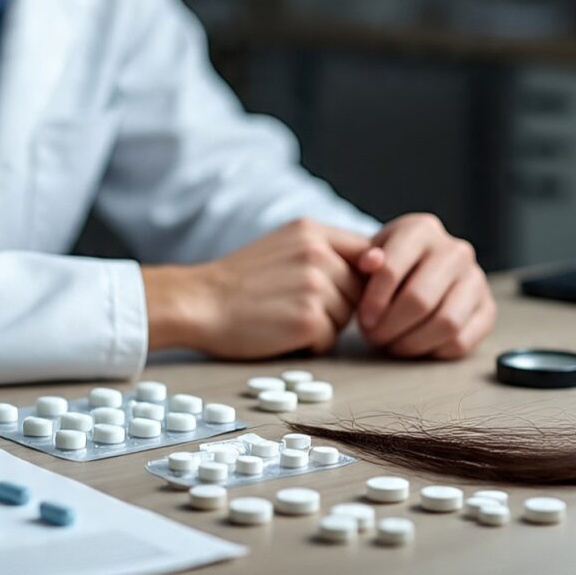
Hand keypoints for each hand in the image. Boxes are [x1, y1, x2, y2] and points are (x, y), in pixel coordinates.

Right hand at [142, 218, 382, 358]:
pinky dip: (310, 343)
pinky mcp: (308, 319)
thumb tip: (377, 265)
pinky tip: (281, 332)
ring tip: (285, 315)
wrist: (198, 302)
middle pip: (360, 289)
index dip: (361, 277)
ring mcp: (314, 286)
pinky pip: (330, 339)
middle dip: (338, 303)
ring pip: (347, 316)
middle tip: (294, 303)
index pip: (368, 253)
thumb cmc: (239, 280)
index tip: (337, 288)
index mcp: (312, 230)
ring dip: (324, 324)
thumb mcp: (283, 245)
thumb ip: (326, 250)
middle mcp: (317, 253)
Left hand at [356, 213, 495, 358]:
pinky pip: (462, 341)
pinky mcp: (488, 309)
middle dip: (391, 326)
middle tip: (375, 337)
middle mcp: (456, 250)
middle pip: (419, 299)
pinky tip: (417, 345)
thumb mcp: (370, 255)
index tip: (363, 320)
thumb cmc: (389, 265)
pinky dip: (435, 350)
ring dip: (413, 342)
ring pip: (445, 323)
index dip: (374, 300)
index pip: (392, 268)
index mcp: (422, 229)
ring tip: (393, 344)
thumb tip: (370, 261)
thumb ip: (364, 258)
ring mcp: (476, 279)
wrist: (420, 270)